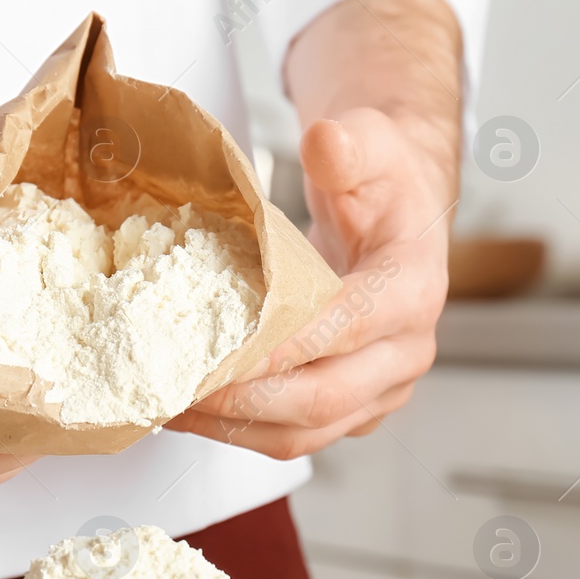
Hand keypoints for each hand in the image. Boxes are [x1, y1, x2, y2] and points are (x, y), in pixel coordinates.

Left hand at [169, 108, 451, 457]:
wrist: (403, 218)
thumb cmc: (382, 184)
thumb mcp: (371, 143)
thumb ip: (348, 144)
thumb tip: (324, 142)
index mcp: (414, 291)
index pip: (346, 328)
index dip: (283, 343)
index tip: (221, 347)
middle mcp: (405, 352)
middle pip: (321, 398)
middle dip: (241, 399)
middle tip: (172, 383)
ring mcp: (381, 389)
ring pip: (305, 433)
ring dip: (230, 427)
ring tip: (165, 401)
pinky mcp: (353, 409)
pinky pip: (295, 435)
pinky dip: (239, 431)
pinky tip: (190, 408)